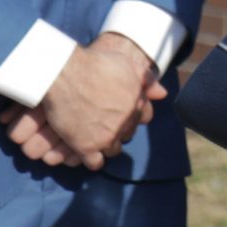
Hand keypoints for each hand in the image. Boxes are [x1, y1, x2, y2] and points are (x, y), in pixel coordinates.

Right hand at [22, 34, 164, 168]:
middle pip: (127, 134)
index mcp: (137, 102)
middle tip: (105, 124)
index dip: (132, 115)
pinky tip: (86, 151)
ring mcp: (107, 136)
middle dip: (119, 129)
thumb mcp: (125, 64)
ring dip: (106, 144)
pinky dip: (91, 159)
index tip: (122, 113)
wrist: (65, 74)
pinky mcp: (87, 146)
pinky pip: (95, 162)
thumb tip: (162, 93)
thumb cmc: (94, 63)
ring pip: (113, 150)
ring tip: (95, 138)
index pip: (143, 116)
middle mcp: (126, 121)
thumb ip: (145, 79)